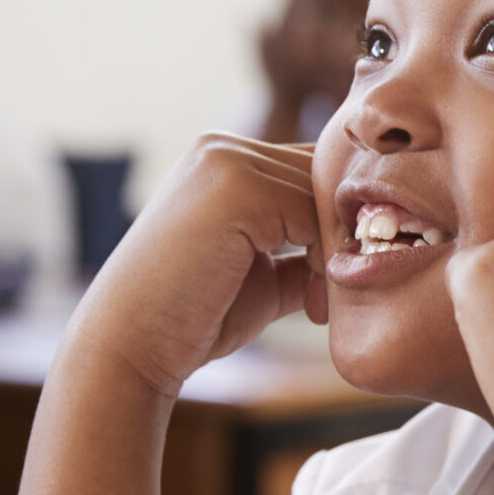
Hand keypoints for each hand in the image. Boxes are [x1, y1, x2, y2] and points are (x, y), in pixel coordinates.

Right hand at [66, 134, 323, 398]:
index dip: (330, 224)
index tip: (326, 285)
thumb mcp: (263, 272)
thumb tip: (360, 244)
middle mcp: (222, 147)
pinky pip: (313, 214)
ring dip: (334, 253)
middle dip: (337, 238)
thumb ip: (304, 249)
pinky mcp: (236, 188)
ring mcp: (227, 161)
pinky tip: (306, 305)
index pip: (309, 171)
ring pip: (323, 195)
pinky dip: (323, 261)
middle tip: (327, 300)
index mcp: (222, 159)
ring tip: (316, 306)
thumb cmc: (194, 317)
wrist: (133, 347)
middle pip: (322, 177)